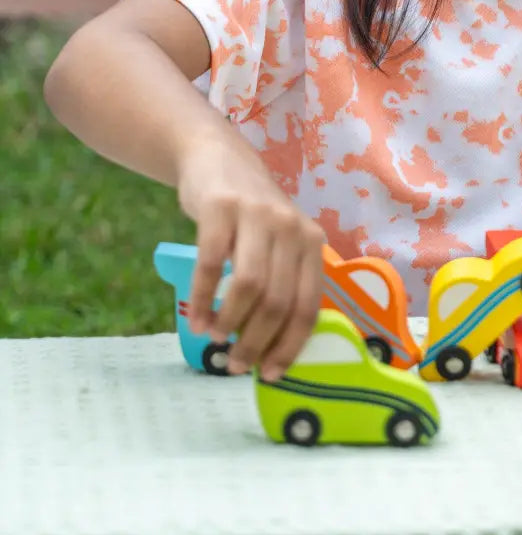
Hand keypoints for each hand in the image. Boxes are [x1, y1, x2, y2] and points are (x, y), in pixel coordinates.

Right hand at [176, 134, 325, 380]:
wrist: (220, 161)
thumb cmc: (252, 217)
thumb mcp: (280, 244)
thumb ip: (282, 281)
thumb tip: (272, 347)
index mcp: (312, 243)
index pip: (308, 305)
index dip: (290, 344)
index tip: (272, 373)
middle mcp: (291, 228)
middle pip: (279, 301)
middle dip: (258, 342)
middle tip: (237, 364)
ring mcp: (257, 216)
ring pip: (250, 285)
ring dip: (230, 322)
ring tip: (216, 338)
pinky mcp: (221, 208)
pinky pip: (212, 264)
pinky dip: (204, 298)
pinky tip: (197, 319)